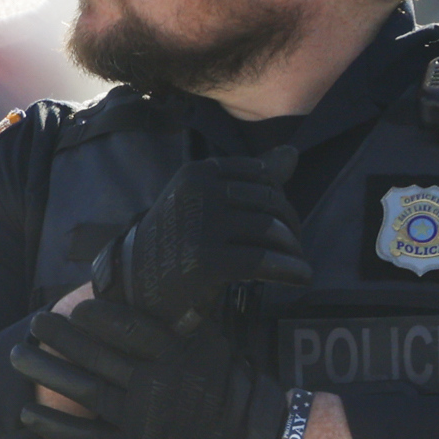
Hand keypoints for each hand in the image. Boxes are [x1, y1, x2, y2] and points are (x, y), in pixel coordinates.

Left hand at [9, 298, 289, 438]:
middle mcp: (155, 383)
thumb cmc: (232, 387)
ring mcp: (142, 418)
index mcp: (175, 352)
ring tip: (20, 355)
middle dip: (60, 337)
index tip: (72, 306)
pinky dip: (56, 427)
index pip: (127, 327)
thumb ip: (175, 324)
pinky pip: (87, 437)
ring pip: (84, 391)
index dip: (95, 316)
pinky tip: (28, 414)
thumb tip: (144, 293)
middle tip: (35, 323)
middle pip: (96, 356)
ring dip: (47, 373)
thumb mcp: (209, 344)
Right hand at [89, 149, 310, 332]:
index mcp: (199, 172)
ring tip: (299, 264)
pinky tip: (300, 277)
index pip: (262, 175)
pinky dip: (289, 269)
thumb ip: (247, 179)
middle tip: (295, 248)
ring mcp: (202, 225)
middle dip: (291, 226)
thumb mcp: (204, 201)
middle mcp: (200, 192)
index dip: (281, 200)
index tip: (284, 223)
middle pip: (270, 202)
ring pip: (270, 230)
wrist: (137, 285)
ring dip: (293, 250)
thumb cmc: (177, 242)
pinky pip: (263, 261)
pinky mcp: (207, 260)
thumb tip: (292, 153)